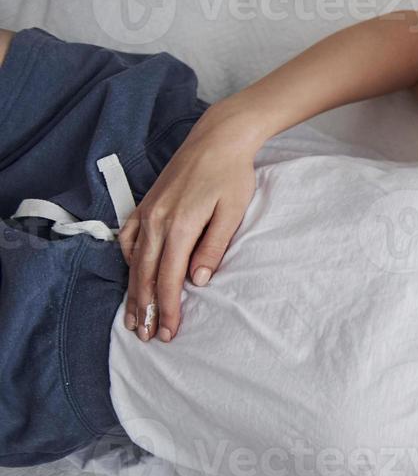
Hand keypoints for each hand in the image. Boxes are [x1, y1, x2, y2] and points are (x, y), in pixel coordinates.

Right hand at [118, 105, 260, 341]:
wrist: (216, 138)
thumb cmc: (231, 175)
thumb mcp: (232, 212)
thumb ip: (213, 246)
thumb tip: (199, 280)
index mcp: (180, 226)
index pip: (170, 278)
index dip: (167, 308)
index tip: (168, 332)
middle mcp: (157, 221)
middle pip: (146, 275)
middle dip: (145, 309)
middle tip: (145, 336)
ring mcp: (147, 212)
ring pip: (135, 261)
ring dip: (133, 291)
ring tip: (133, 317)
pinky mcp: (146, 204)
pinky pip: (128, 238)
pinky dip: (128, 260)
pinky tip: (132, 274)